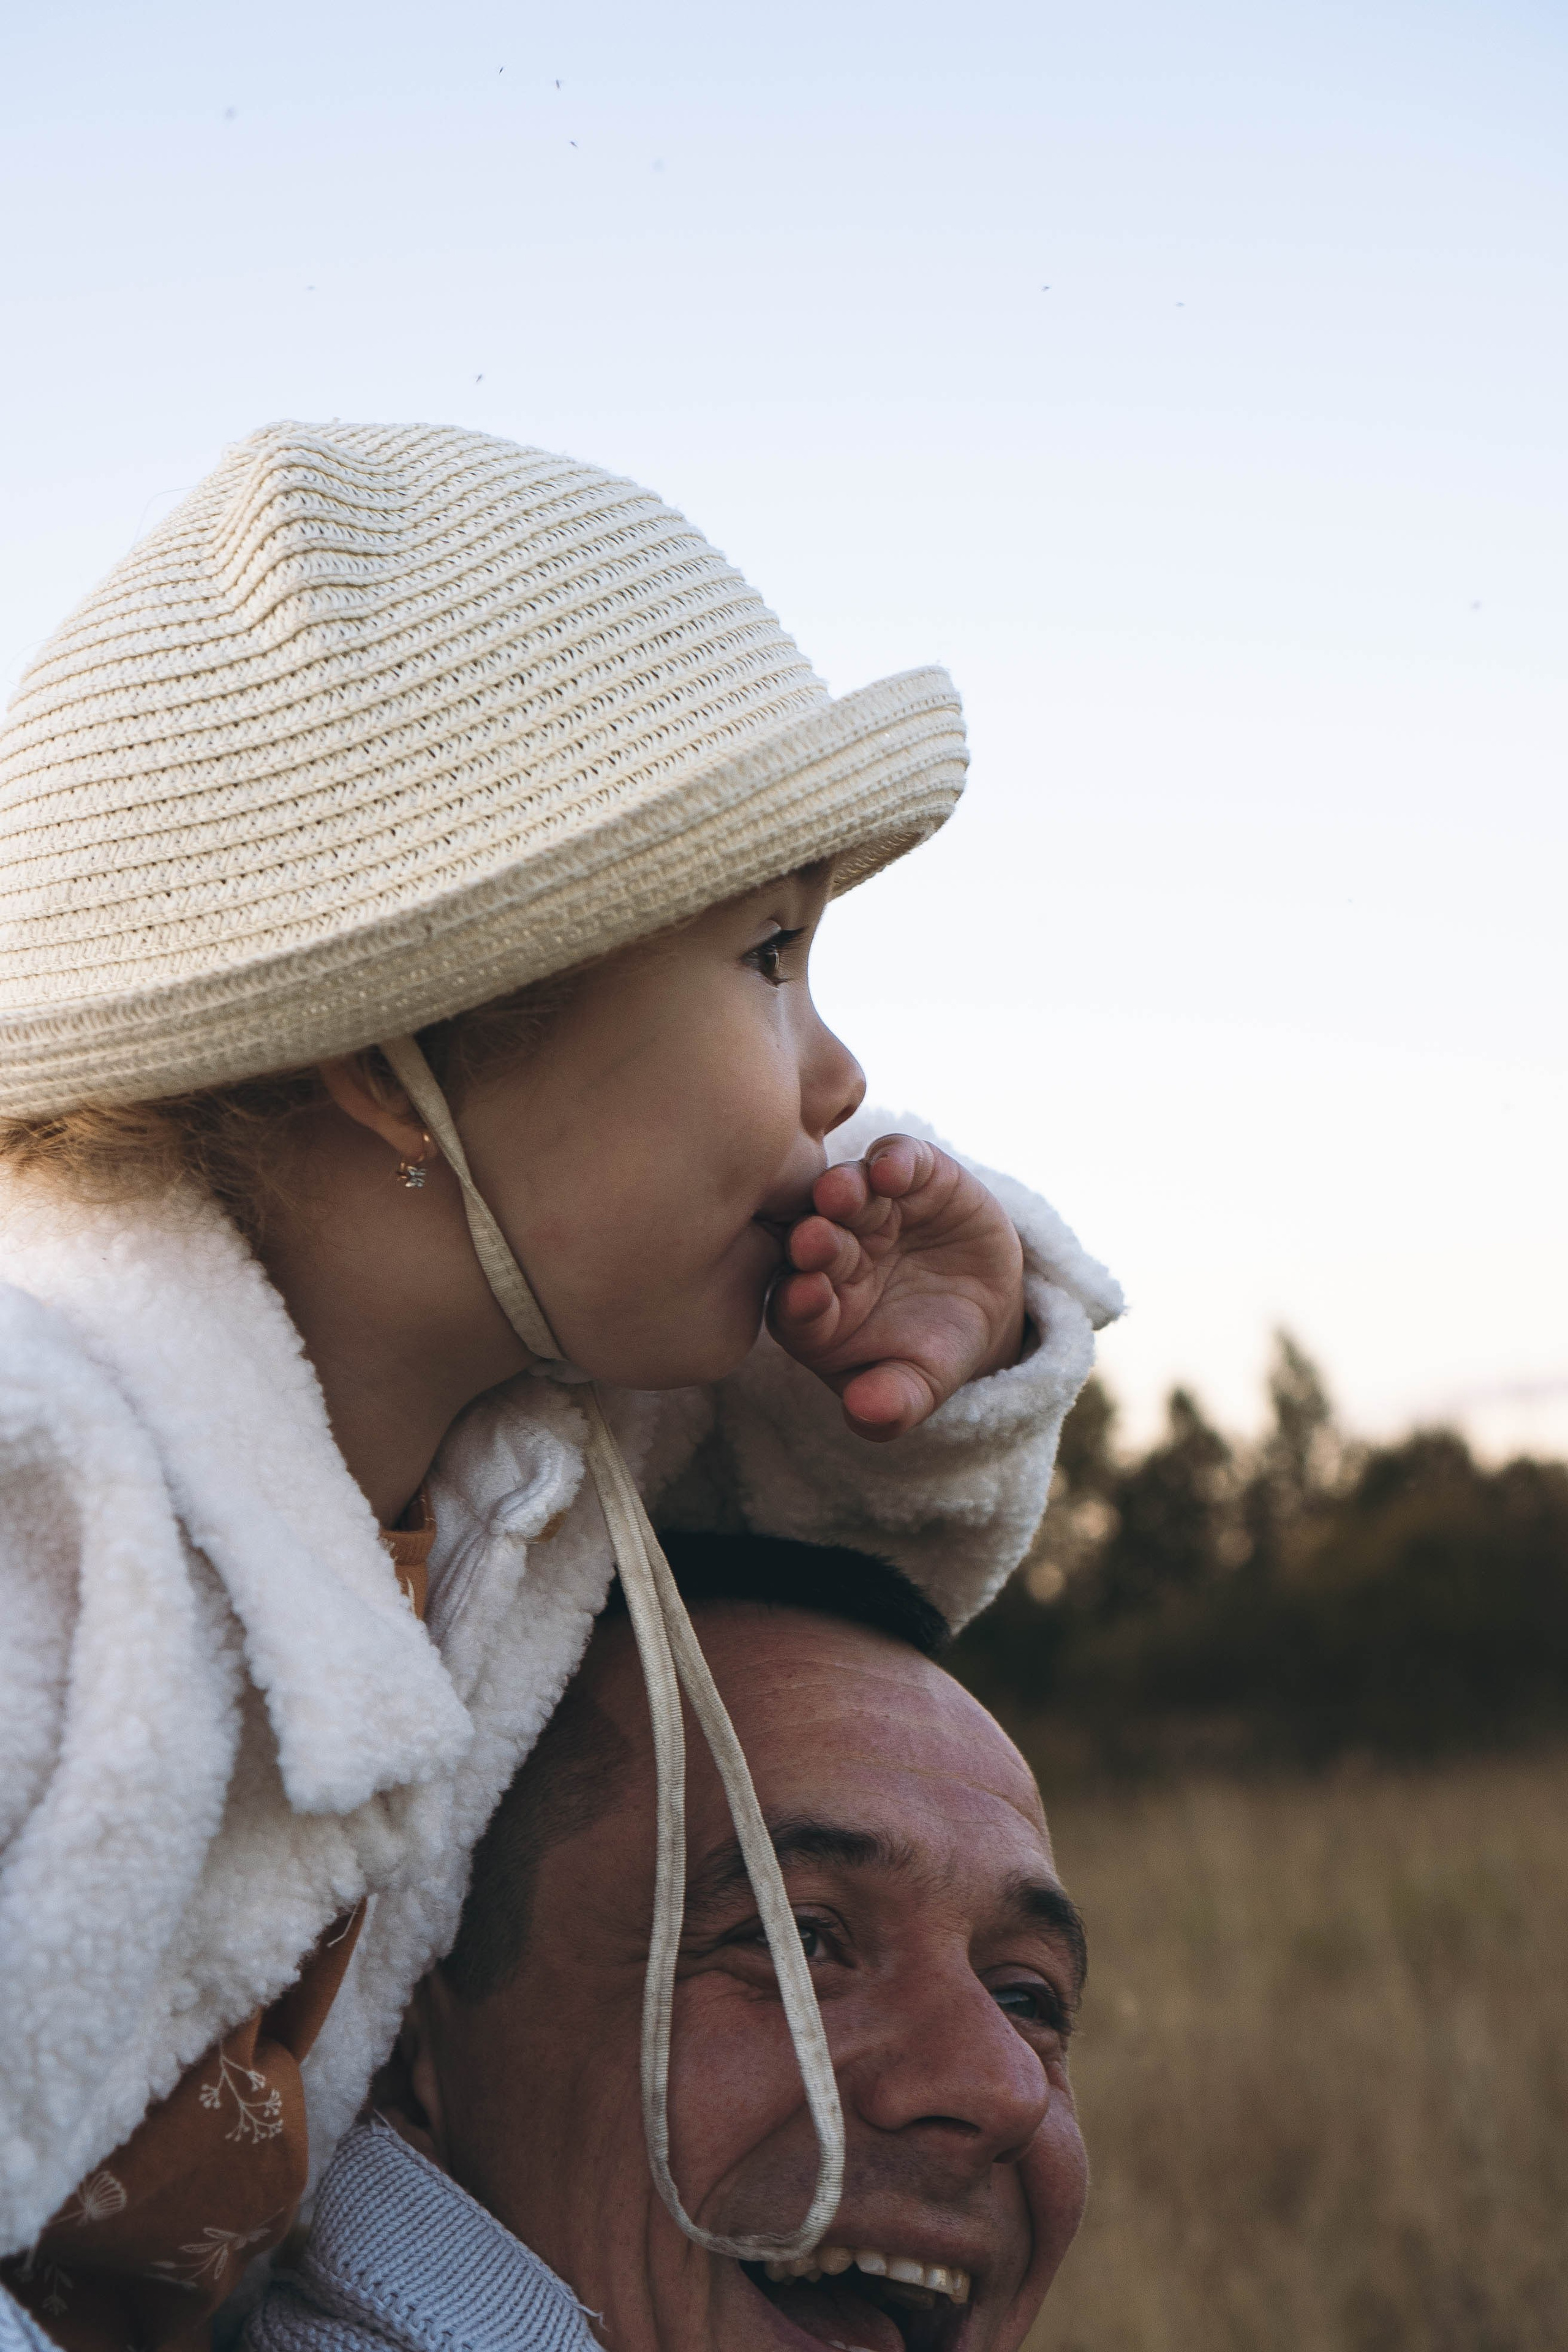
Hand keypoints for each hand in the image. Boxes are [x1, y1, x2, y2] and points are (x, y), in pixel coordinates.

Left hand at [768, 1135, 1026, 1440]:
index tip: (807, 1300)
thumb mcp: (919, 1386)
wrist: (984, 1306)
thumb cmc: (931, 1351)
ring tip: (842, 1194)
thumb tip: (864, 1414)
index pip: (794, 1306)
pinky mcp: (911, 1175)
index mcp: (814, 1309)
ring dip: (842, 1191)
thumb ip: (890, 1404)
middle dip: (813, 1242)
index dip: (799, 1303)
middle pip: (811, 1243)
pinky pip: (896, 1159)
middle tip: (813, 1239)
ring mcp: (867, 1210)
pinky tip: (896, 1169)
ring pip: (845, 1193)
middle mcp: (830, 1253)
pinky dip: (895, 1160)